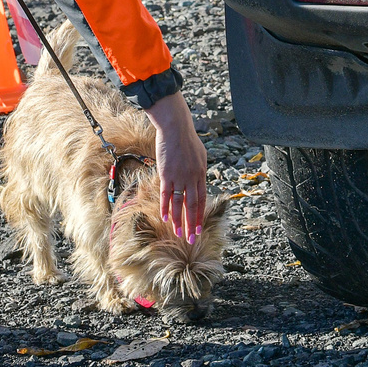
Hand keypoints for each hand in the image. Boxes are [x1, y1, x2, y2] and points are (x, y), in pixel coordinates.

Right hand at [144, 94, 208, 240]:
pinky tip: (165, 218)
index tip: (199, 228)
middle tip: (191, 239)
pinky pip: (167, 195)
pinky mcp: (167, 174)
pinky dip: (166, 207)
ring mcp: (180, 177)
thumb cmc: (187, 139)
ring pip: (180, 204)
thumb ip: (198, 170)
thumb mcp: (199, 155)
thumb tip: (198, 181)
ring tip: (177, 234)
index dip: (200, 215)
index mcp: (201, 174)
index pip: (202, 199)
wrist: (176, 128)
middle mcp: (193, 178)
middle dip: (192, 224)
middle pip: (193, 206)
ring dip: (178, 220)